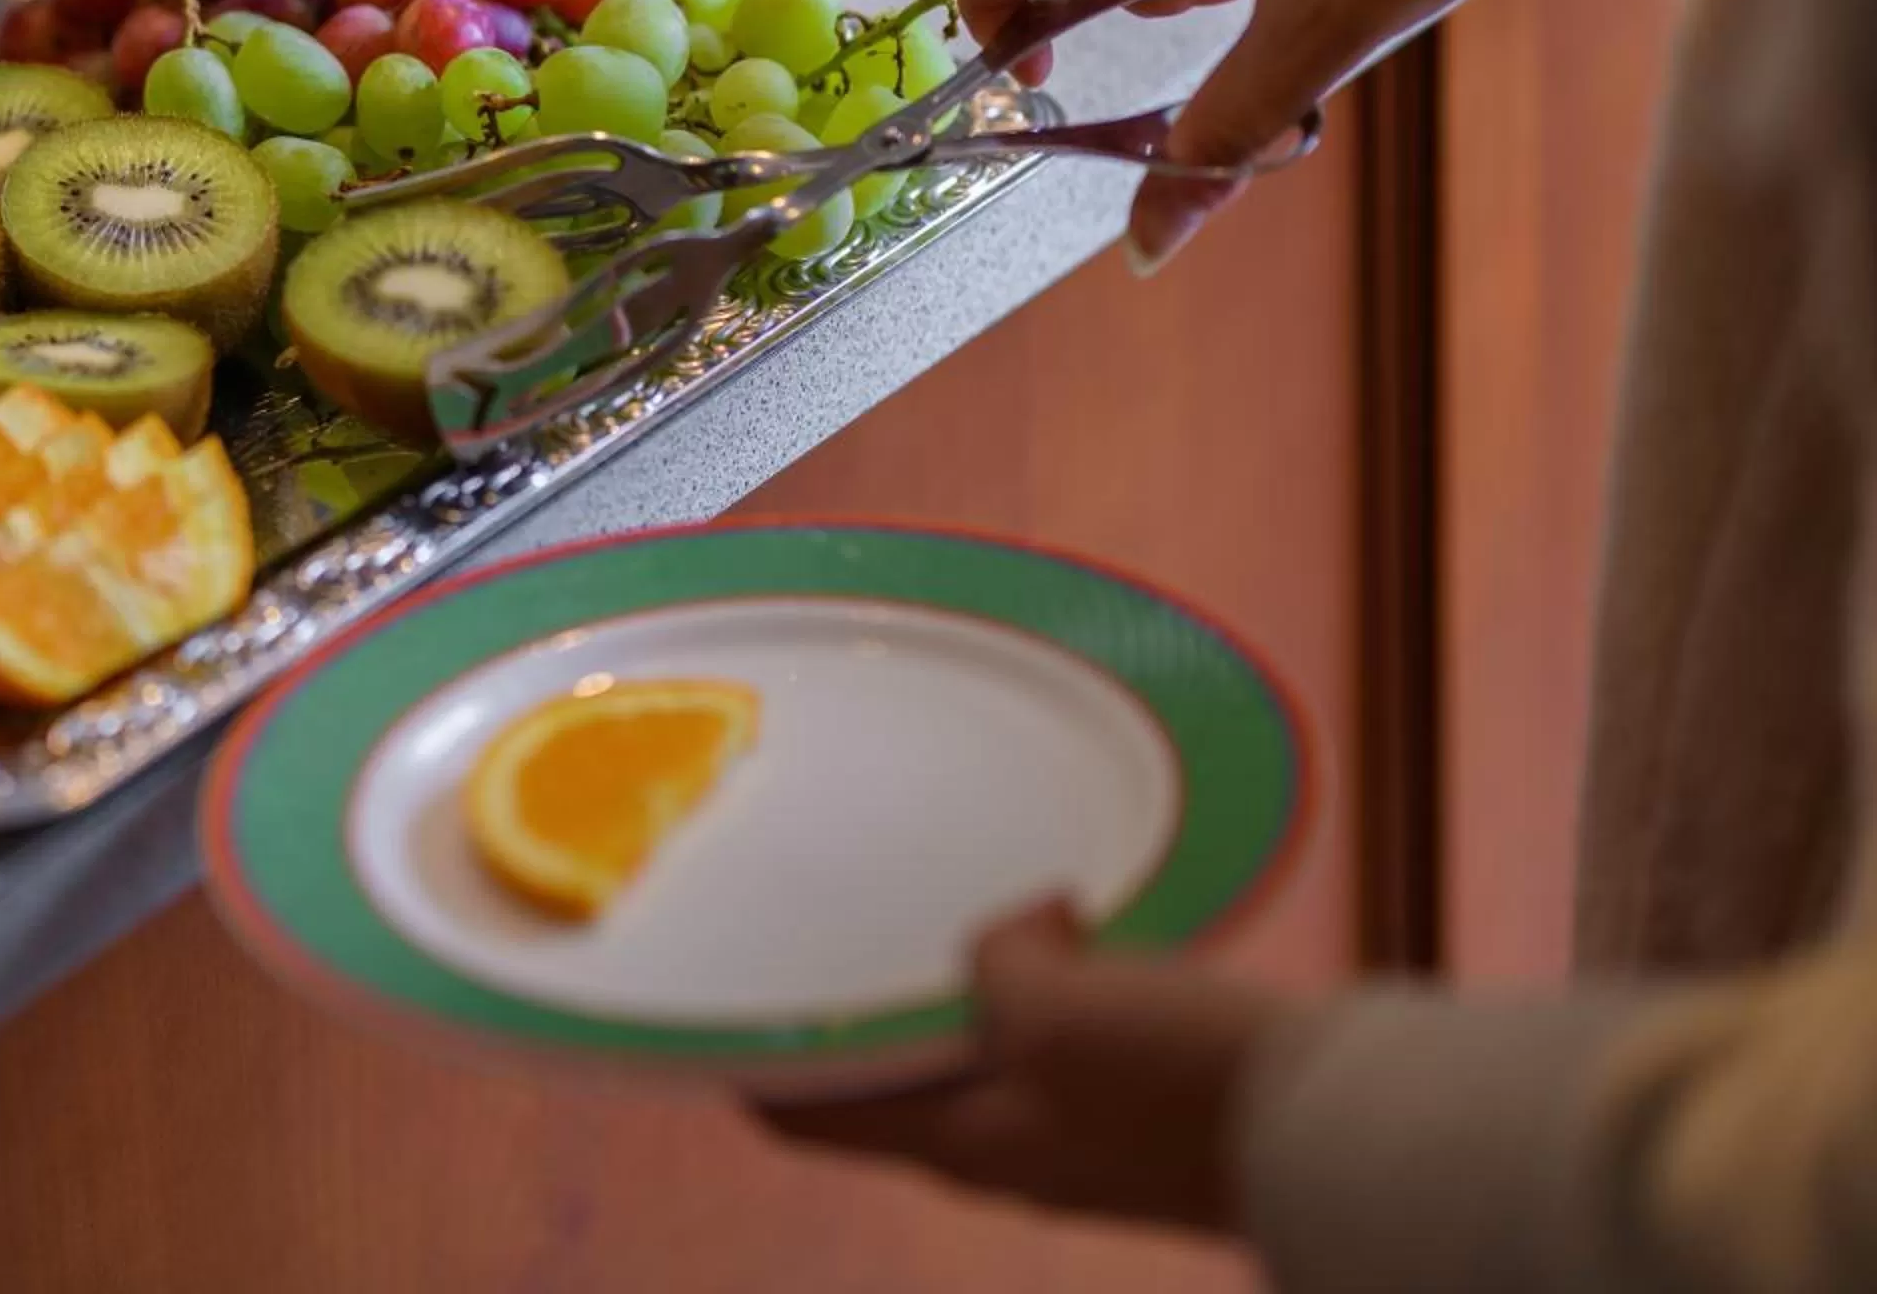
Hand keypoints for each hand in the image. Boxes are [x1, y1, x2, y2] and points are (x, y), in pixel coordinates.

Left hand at [756, 898, 1294, 1235]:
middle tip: (839, 921)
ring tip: (955, 903)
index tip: (712, 1003)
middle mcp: (1009, 1153)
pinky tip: (1067, 926)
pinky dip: (1043, 988)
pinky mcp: (1146, 1111)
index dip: (751, 1065)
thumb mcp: (1057, 1011)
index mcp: (961, 1146)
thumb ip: (996, 968)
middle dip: (870, 1011)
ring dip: (964, 989)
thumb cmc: (1183, 1082)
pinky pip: (1061, 1045)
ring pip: (984, 1055)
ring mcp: (1082, 1138)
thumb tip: (1004, 939)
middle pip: (897, 1084)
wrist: (1344, 1131)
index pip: (812, 1118)